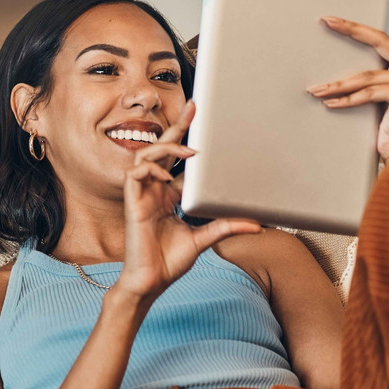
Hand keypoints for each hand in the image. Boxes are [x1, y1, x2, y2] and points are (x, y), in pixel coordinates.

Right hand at [112, 100, 262, 302]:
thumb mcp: (204, 238)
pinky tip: (165, 175)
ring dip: (166, 149)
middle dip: (176, 127)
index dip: (187, 140)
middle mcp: (154, 190)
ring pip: (145, 155)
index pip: (176, 161)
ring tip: (188, 152)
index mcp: (168, 196)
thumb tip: (256, 224)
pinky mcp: (132, 202)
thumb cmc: (169, 261)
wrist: (152, 281)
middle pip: (161, 149)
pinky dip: (150, 168)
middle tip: (193, 107)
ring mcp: (142, 195)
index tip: (201, 122)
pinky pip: (135, 173)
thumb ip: (225, 226)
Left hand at [307, 0, 388, 163]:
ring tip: (314, 89)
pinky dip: (344, 99)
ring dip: (335, 83)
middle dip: (350, 29)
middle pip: (378, 39)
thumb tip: (335, 67)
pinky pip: (366, 93)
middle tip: (327, 20)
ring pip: (365, 73)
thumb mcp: (379, 94)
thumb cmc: (387, 124)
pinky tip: (327, 102)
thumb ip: (370, 76)